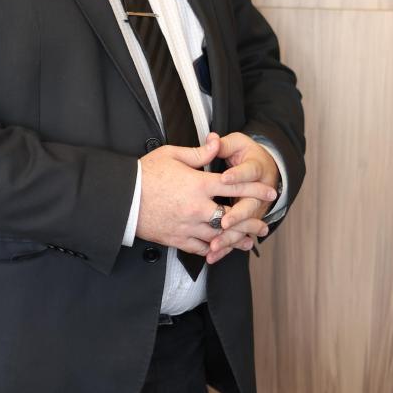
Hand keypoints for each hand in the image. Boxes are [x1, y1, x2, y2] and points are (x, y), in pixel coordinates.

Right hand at [136, 134, 272, 254]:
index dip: (256, 189)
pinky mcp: (177, 239)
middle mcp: (198, 208)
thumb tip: (217, 142)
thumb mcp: (171, 155)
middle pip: (233, 217)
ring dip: (237, 239)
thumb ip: (199, 153)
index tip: (270, 192)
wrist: (121, 199)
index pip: (236, 186)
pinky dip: (213, 249)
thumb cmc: (144, 173)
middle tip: (264, 225)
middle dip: (252, 221)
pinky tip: (221, 249)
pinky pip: (201, 248)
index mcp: (199, 184)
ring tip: (249, 242)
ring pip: (220, 236)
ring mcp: (188, 226)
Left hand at [205, 131, 279, 264]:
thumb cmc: (247, 155)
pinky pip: (238, 236)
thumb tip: (211, 137)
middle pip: (250, 205)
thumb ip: (224, 144)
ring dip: (231, 236)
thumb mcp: (237, 144)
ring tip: (215, 245)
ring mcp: (255, 209)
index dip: (237, 175)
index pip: (248, 172)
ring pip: (245, 225)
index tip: (225, 178)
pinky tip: (213, 254)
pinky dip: (226, 247)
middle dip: (238, 215)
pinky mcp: (248, 221)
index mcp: (257, 168)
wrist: (265, 169)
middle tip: (225, 221)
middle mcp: (259, 192)